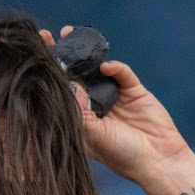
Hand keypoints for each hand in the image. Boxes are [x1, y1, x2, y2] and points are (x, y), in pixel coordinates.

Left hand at [41, 26, 188, 183]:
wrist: (158, 160)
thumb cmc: (122, 156)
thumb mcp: (93, 136)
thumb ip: (80, 111)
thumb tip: (68, 84)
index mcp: (81, 120)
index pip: (62, 93)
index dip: (49, 76)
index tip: (35, 58)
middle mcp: (95, 106)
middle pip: (76, 75)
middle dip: (63, 56)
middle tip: (48, 36)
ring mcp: (114, 97)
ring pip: (96, 68)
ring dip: (85, 52)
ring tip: (71, 34)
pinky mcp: (134, 90)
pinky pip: (122, 73)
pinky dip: (114, 67)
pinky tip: (106, 67)